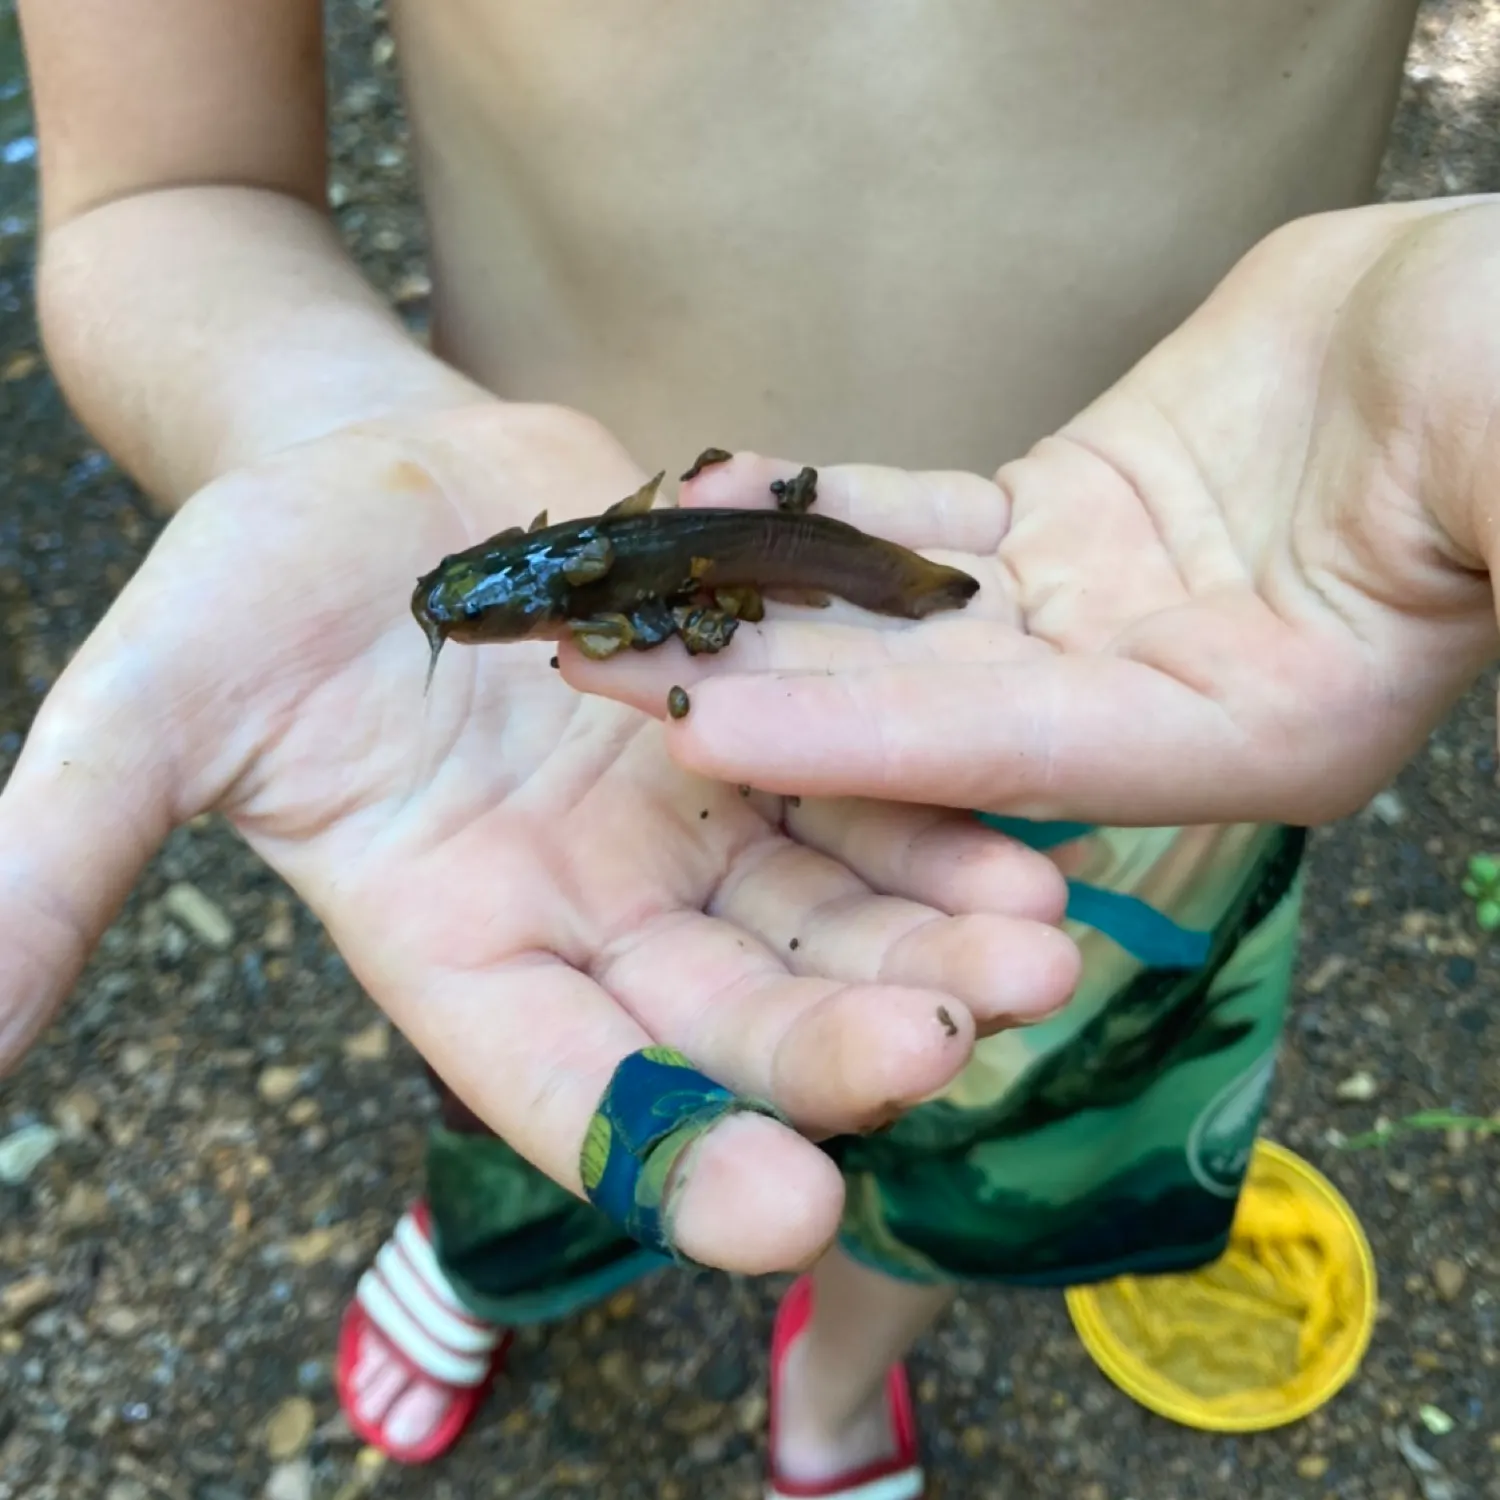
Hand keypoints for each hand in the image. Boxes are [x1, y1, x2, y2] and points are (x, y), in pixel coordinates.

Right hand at [0, 400, 1078, 1273]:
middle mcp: (596, 914)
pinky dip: (939, 816)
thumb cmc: (245, 585)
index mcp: (463, 950)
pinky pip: (864, 789)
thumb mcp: (145, 713)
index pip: (570, 1093)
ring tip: (1042, 951)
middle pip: (732, 1012)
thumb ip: (57, 862)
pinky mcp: (762, 726)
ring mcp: (692, 823)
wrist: (368, 466)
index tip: (784, 1212)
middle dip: (844, 1044)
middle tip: (956, 1050)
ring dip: (934, 942)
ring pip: (828, 914)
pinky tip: (1025, 831)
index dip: (669, 1157)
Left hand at [566, 199, 1499, 827]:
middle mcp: (1143, 700)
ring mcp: (1089, 619)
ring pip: (898, 615)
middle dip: (758, 685)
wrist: (1493, 328)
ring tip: (617, 575)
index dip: (864, 739)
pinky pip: (914, 530)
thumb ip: (1473, 503)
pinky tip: (717, 487)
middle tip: (591, 666)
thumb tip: (1478, 519)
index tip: (707, 724)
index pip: (1018, 747)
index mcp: (1246, 735)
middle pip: (923, 704)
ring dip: (760, 593)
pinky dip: (821, 508)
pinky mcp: (1059, 533)